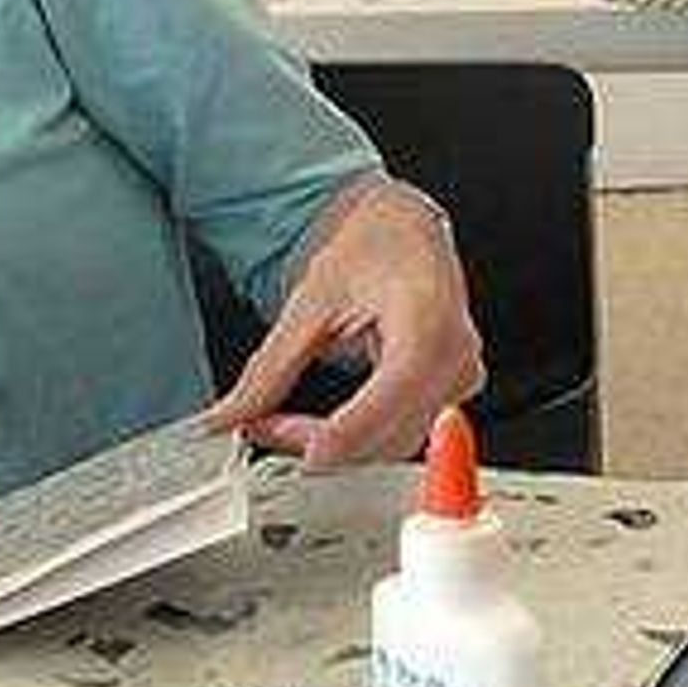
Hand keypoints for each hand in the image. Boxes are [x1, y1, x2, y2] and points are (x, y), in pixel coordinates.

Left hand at [201, 178, 482, 466]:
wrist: (405, 230)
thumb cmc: (373, 247)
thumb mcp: (311, 300)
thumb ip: (269, 369)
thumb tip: (228, 416)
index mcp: (428, 324)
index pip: (389, 398)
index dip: (342, 437)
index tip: (298, 455)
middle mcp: (456, 359)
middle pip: (388, 434)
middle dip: (320, 442)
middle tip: (258, 425)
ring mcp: (458, 381)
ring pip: (392, 445)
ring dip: (334, 448)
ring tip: (279, 421)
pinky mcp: (449, 395)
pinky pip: (399, 435)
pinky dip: (354, 440)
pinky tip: (316, 427)